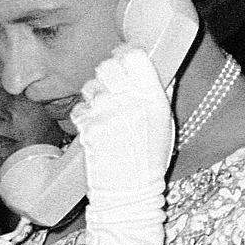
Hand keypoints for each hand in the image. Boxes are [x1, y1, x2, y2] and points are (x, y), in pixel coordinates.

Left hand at [70, 44, 175, 244]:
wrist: (130, 190)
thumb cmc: (149, 158)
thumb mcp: (165, 123)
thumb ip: (160, 93)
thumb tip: (158, 68)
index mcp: (154, 97)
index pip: (134, 57)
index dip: (124, 54)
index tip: (122, 57)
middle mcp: (131, 101)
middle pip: (108, 66)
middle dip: (106, 73)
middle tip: (110, 86)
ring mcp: (107, 113)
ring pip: (91, 85)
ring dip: (94, 94)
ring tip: (103, 111)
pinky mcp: (88, 127)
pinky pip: (79, 108)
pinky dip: (84, 114)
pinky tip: (95, 126)